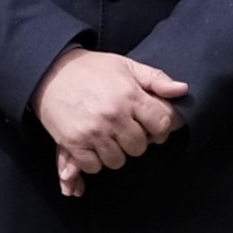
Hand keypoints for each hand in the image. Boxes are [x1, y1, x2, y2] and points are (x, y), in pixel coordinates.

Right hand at [34, 49, 188, 181]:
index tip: (150, 125)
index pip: (161, 124)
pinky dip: (95, 160)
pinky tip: (92, 144)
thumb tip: (182, 90)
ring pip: (118, 160)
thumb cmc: (91, 69)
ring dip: (115, 152)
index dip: (159, 128)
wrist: (49, 71)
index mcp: (130, 95)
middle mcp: (114, 115)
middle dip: (136, 141)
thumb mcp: (126, 66)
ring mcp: (94, 131)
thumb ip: (156, 79)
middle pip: (140, 147)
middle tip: (124, 129)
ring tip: (107, 136)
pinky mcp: (74, 142)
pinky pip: (94, 166)